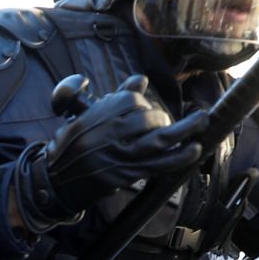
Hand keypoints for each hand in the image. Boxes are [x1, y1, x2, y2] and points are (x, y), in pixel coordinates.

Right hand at [14, 74, 206, 230]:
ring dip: (185, 129)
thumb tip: (141, 80)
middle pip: (147, 117)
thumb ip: (115, 95)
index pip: (132, 99)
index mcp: (98, 114)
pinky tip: (194, 149)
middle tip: (162, 123)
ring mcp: (119, 154)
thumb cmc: (72, 145)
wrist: (55, 180)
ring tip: (202, 120)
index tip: (143, 109)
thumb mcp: (85, 113)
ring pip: (159, 138)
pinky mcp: (125, 174)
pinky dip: (178, 157)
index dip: (142, 103)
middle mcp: (109, 132)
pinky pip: (158, 164)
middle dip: (161, 118)